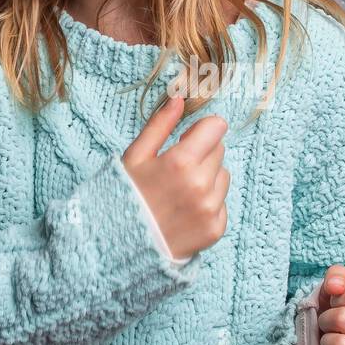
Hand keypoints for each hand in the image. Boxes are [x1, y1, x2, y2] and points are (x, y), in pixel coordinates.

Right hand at [122, 89, 228, 260]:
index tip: (186, 138)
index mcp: (181, 162)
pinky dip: (208, 202)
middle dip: (201, 152)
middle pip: (219, 150)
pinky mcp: (216, 229)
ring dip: (207, 177)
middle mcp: (201, 185)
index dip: (201, 129)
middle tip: (176, 168)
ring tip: (180, 190)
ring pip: (223, 175)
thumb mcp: (135, 155)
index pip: (217, 128)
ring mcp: (210, 209)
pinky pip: (222, 202)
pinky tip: (185, 209)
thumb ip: (160, 125)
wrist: (121, 245)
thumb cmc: (125, 194)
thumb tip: (179, 98)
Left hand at [315, 264, 344, 344]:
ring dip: (326, 342)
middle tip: (329, 327)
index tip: (337, 307)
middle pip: (344, 318)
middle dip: (327, 320)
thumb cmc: (338, 322)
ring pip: (339, 344)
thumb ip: (338, 277)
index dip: (336, 298)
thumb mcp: (337, 294)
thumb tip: (335, 283)